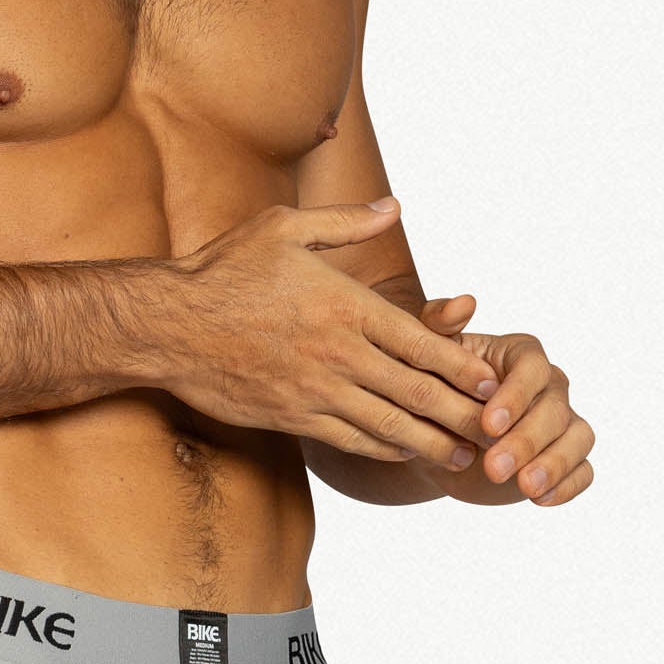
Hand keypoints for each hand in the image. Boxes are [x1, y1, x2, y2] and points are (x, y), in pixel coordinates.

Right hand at [159, 199, 497, 470]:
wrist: (167, 326)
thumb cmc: (222, 272)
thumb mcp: (284, 229)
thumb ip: (345, 223)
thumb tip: (394, 207)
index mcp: (344, 304)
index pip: (419, 341)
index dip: (460, 365)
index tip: (490, 380)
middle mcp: (337, 352)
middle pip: (416, 390)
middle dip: (461, 413)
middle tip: (496, 430)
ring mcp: (314, 390)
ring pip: (387, 423)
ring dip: (431, 443)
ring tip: (463, 457)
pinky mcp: (290, 417)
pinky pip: (348, 440)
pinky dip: (383, 449)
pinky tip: (405, 454)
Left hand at [419, 306, 595, 505]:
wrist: (430, 434)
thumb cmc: (430, 386)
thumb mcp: (426, 354)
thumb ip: (439, 324)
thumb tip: (463, 303)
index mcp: (521, 357)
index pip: (532, 369)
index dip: (515, 397)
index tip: (487, 424)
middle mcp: (549, 386)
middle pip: (554, 409)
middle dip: (526, 440)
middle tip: (494, 468)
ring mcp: (560, 423)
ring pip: (577, 438)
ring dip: (554, 464)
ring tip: (525, 488)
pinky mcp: (561, 459)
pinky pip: (582, 471)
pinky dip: (569, 485)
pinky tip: (540, 500)